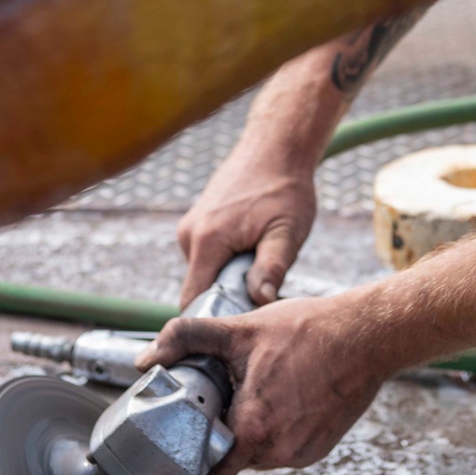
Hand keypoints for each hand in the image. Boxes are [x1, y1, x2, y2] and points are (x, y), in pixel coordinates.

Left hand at [136, 291, 387, 474]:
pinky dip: (280, 426)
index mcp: (253, 429)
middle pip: (234, 459)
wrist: (368, 334)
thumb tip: (146, 357)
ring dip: (254, 428)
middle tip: (229, 393)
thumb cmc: (308, 331)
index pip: (210, 474)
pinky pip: (286, 447)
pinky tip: (287, 392)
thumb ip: (186, 339)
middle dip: (227, 432)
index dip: (196, 452)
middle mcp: (278, 453)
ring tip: (261, 387)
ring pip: (261, 454)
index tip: (195, 428)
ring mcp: (303, 453)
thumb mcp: (241, 329)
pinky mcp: (321, 447)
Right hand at [177, 146, 316, 308]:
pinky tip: (253, 245)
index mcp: (206, 240)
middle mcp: (189, 235)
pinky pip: (208, 256)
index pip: (193, 301)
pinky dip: (228, 260)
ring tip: (261, 258)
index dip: (214, 318)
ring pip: (206, 272)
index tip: (240, 326)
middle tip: (263, 286)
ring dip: (230, 276)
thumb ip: (271, 268)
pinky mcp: (198, 221)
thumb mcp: (286, 232)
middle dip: (229, 296)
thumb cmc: (284, 189)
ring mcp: (191, 226)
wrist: (276, 149)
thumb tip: (259, 303)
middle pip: (200, 288)